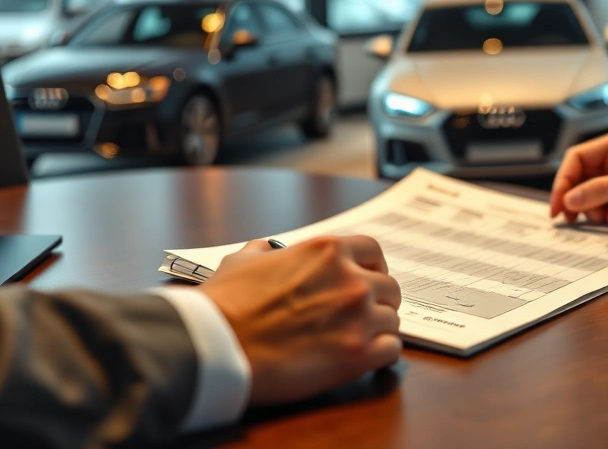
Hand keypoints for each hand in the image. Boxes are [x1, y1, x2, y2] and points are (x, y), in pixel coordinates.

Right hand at [198, 236, 401, 405]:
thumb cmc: (225, 303)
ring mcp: (358, 317)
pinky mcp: (358, 354)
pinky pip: (392, 350)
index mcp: (328, 251)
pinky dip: (381, 355)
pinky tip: (364, 359)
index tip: (366, 280)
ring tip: (354, 341)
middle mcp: (351, 279)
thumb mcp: (242, 260)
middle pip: (390, 288)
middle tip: (360, 317)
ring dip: (377, 331)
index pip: (373, 252)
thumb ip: (264, 251)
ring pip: (392, 321)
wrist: (216, 345)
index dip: (372, 268)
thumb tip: (265, 249)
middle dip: (378, 302)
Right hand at [549, 128, 607, 227]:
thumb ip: (603, 190)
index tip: (558, 206)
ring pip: (589, 197)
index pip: (576, 159)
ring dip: (597, 212)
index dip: (563, 182)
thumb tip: (570, 199)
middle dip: (580, 201)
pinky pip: (603, 207)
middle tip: (580, 220)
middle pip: (579, 180)